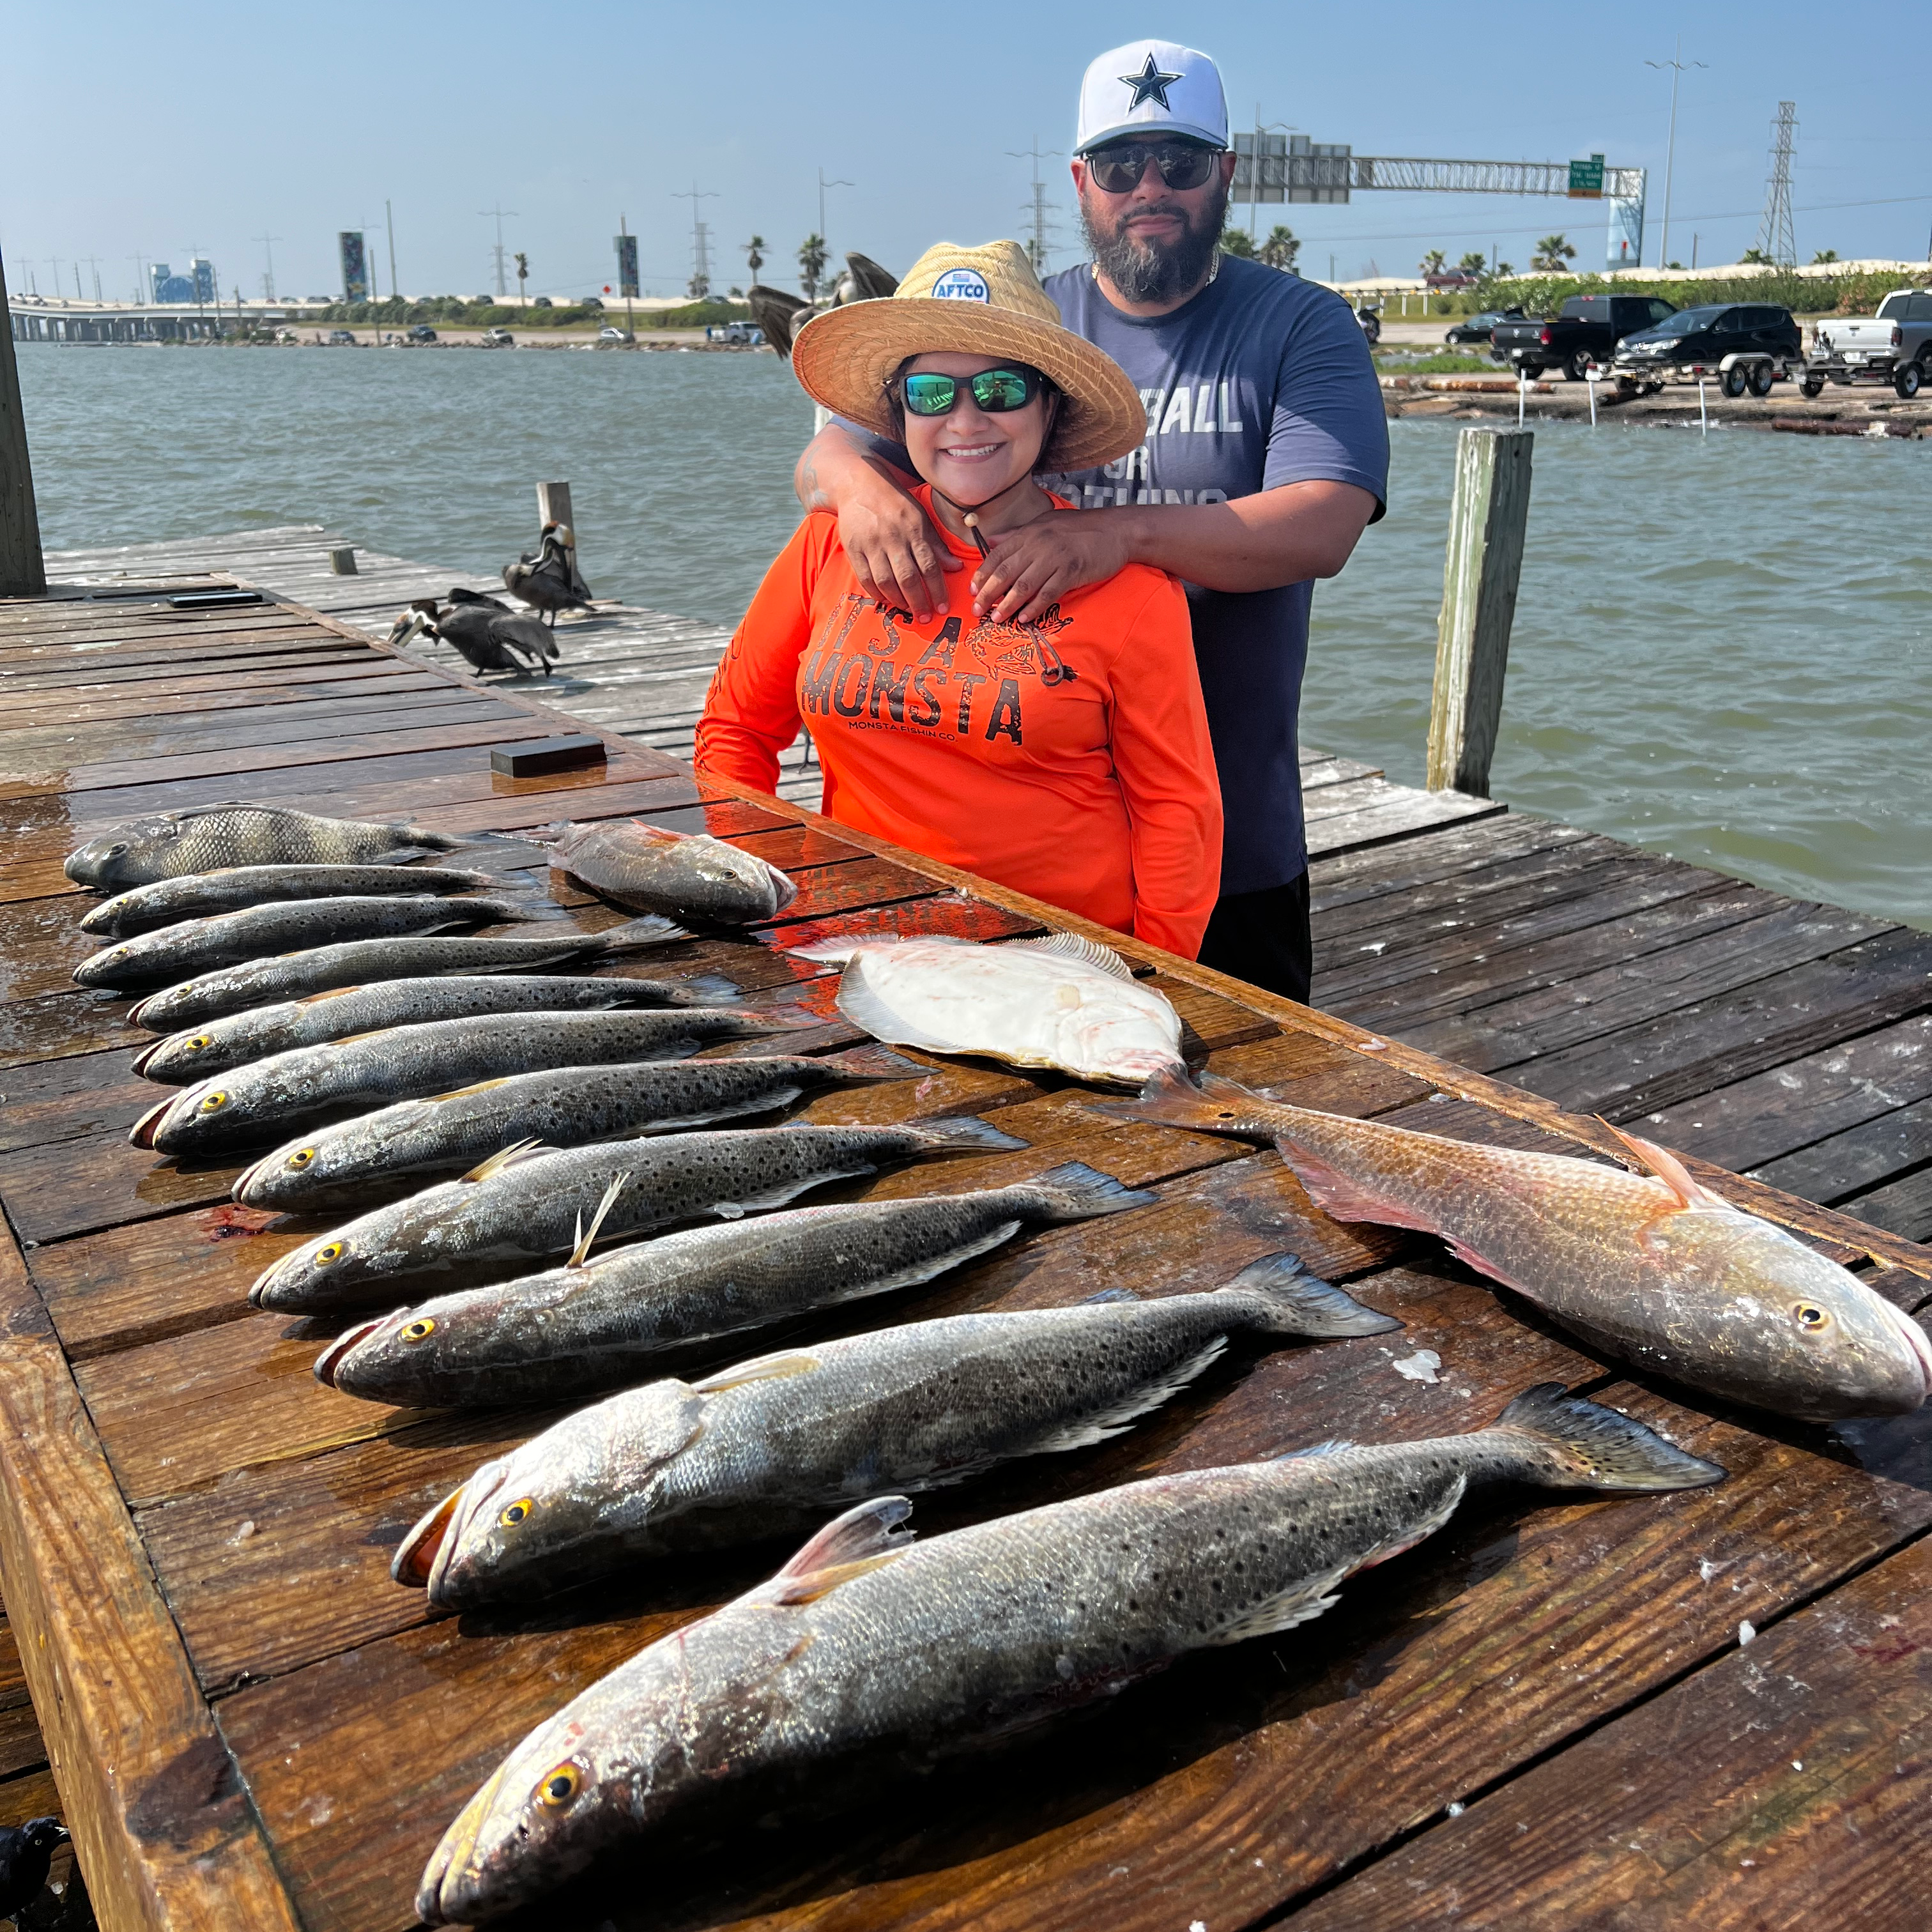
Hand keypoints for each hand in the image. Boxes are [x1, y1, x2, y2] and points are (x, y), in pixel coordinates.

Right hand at [831, 469, 962, 620]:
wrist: (858, 486)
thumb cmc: (895, 504)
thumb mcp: (920, 518)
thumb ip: (937, 545)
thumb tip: (956, 567)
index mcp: (913, 529)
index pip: (929, 565)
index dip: (937, 589)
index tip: (942, 607)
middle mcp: (893, 538)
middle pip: (907, 577)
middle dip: (918, 601)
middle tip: (925, 617)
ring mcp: (871, 545)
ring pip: (886, 581)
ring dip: (898, 601)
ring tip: (907, 610)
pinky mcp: (854, 549)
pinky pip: (866, 579)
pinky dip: (877, 594)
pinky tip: (887, 600)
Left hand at [971, 513, 1132, 625]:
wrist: (1116, 530)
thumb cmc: (1080, 529)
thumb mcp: (1045, 524)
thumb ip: (1017, 535)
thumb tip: (989, 540)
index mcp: (1029, 533)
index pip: (998, 554)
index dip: (983, 574)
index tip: (972, 591)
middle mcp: (1039, 543)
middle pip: (1006, 572)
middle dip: (989, 594)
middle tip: (978, 611)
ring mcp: (1055, 557)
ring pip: (1024, 585)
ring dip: (1008, 604)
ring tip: (997, 619)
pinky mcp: (1072, 571)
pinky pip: (1048, 593)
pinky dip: (1035, 607)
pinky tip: (1024, 618)